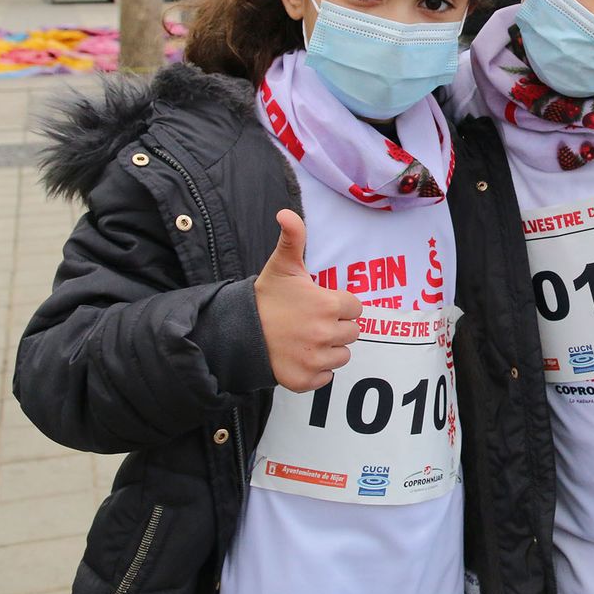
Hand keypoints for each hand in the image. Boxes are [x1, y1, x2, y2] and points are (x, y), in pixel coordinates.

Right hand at [254, 210, 361, 392]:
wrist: (238, 332)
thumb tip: (286, 213)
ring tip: (306, 338)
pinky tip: (300, 355)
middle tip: (311, 321)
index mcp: (328, 305)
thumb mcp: (283, 265)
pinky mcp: (305, 380)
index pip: (355, 308)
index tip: (320, 303)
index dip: (339, 305)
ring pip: (342, 355)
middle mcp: (326, 334)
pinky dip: (317, 369)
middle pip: (352, 332)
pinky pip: (327, 376)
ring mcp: (316, 360)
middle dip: (337, 326)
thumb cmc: (266, 297)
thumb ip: (293, 237)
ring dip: (330, 348)